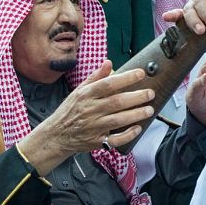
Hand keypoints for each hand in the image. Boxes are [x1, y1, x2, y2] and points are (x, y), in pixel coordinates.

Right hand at [18, 61, 154, 175]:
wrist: (55, 135)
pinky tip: (138, 128)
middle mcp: (90, 110)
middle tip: (150, 93)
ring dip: (135, 115)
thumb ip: (95, 77)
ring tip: (149, 110)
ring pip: (118, 120)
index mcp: (86, 95)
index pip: (108, 84)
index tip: (141, 73)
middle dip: (136, 97)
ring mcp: (93, 127)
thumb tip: (109, 62)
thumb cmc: (70, 110)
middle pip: (116, 102)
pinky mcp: (96, 141)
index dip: (126, 78)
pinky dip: (127, 135)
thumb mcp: (79, 91)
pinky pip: (114, 140)